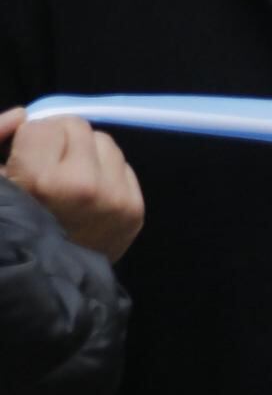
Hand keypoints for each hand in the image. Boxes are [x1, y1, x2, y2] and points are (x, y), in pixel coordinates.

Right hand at [0, 110, 142, 258]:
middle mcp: (84, 186)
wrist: (47, 280)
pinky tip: (88, 194)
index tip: (25, 162)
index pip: (44, 126)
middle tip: (48, 167)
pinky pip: (123, 166)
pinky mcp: (135, 210)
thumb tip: (23, 114)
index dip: (30, 141)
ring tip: (68, 180)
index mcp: (41, 179)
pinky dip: (106, 172)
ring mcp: (115, 199)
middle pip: (78, 127)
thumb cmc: (13, 227)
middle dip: (59, 141)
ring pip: (104, 142)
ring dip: (86, 153)